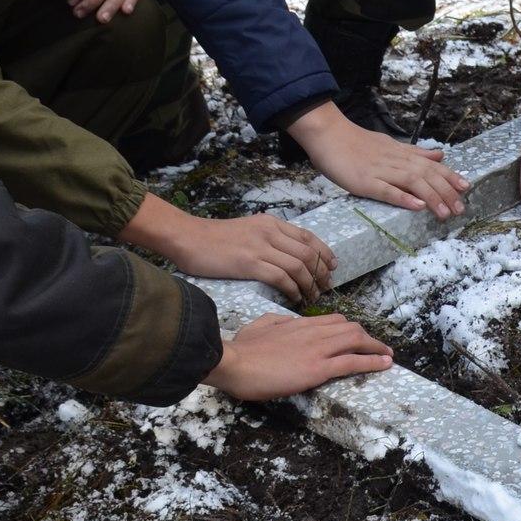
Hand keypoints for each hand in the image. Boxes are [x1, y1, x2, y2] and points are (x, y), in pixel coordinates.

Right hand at [121, 194, 337, 302]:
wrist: (187, 237)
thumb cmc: (214, 238)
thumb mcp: (248, 229)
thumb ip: (269, 238)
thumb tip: (289, 256)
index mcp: (271, 223)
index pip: (309, 238)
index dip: (325, 253)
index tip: (333, 267)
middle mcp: (270, 232)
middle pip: (309, 253)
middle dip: (321, 273)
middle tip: (325, 287)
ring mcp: (260, 247)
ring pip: (299, 266)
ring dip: (309, 284)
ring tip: (312, 296)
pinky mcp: (249, 263)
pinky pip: (281, 278)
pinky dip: (293, 290)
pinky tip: (295, 298)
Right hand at [205, 311, 392, 401]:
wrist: (232, 361)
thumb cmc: (240, 349)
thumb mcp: (259, 327)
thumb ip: (277, 322)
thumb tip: (286, 322)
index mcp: (299, 324)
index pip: (332, 320)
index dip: (349, 328)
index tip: (356, 336)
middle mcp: (313, 332)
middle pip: (349, 328)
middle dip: (367, 337)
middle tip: (378, 347)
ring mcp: (317, 349)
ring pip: (356, 340)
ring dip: (376, 347)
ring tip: (388, 355)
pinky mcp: (317, 368)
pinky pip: (352, 362)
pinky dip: (372, 362)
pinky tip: (384, 364)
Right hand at [286, 102, 470, 216]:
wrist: (327, 134)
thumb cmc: (356, 142)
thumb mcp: (390, 144)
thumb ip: (415, 152)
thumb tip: (440, 154)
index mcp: (401, 154)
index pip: (431, 165)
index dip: (449, 176)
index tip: (466, 187)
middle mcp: (395, 161)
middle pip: (426, 175)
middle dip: (446, 192)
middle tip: (461, 209)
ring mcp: (380, 171)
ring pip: (412, 183)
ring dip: (431, 198)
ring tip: (446, 213)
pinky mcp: (364, 182)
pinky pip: (386, 190)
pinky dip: (403, 198)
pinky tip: (417, 207)